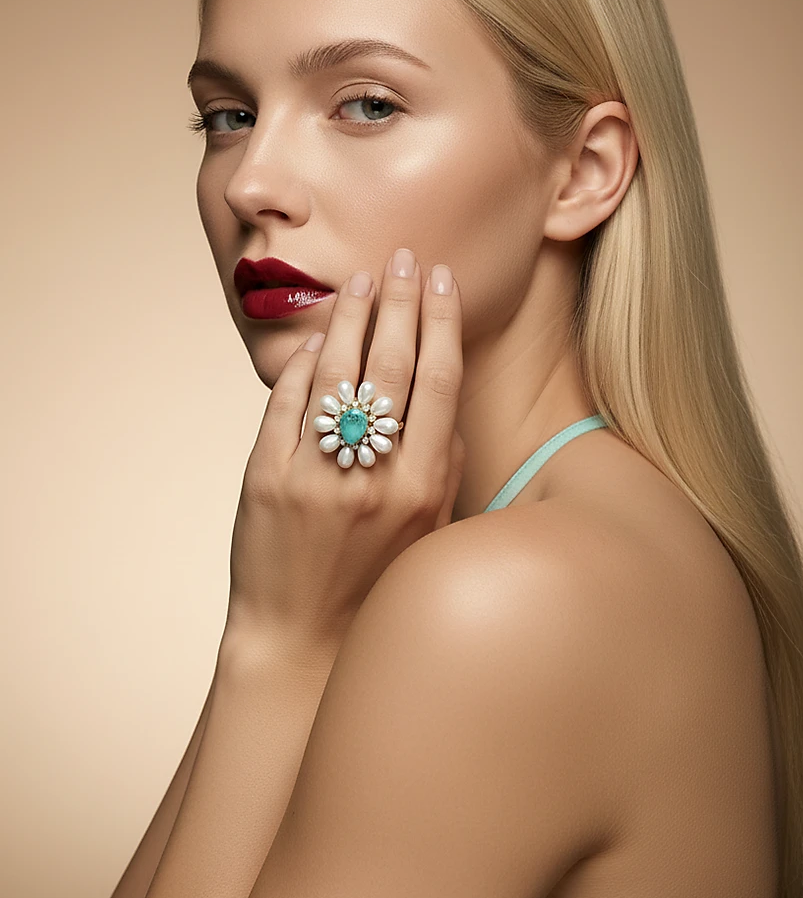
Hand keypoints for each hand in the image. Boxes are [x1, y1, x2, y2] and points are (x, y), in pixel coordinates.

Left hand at [225, 252, 465, 649]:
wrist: (301, 638)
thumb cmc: (373, 585)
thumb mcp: (429, 531)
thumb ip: (441, 463)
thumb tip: (439, 397)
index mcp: (421, 487)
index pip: (439, 381)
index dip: (441, 322)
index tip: (442, 280)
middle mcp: (372, 475)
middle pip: (391, 364)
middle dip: (400, 301)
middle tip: (405, 258)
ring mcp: (314, 473)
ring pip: (337, 372)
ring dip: (351, 317)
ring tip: (363, 281)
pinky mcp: (265, 476)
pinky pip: (287, 403)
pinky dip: (303, 365)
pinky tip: (317, 340)